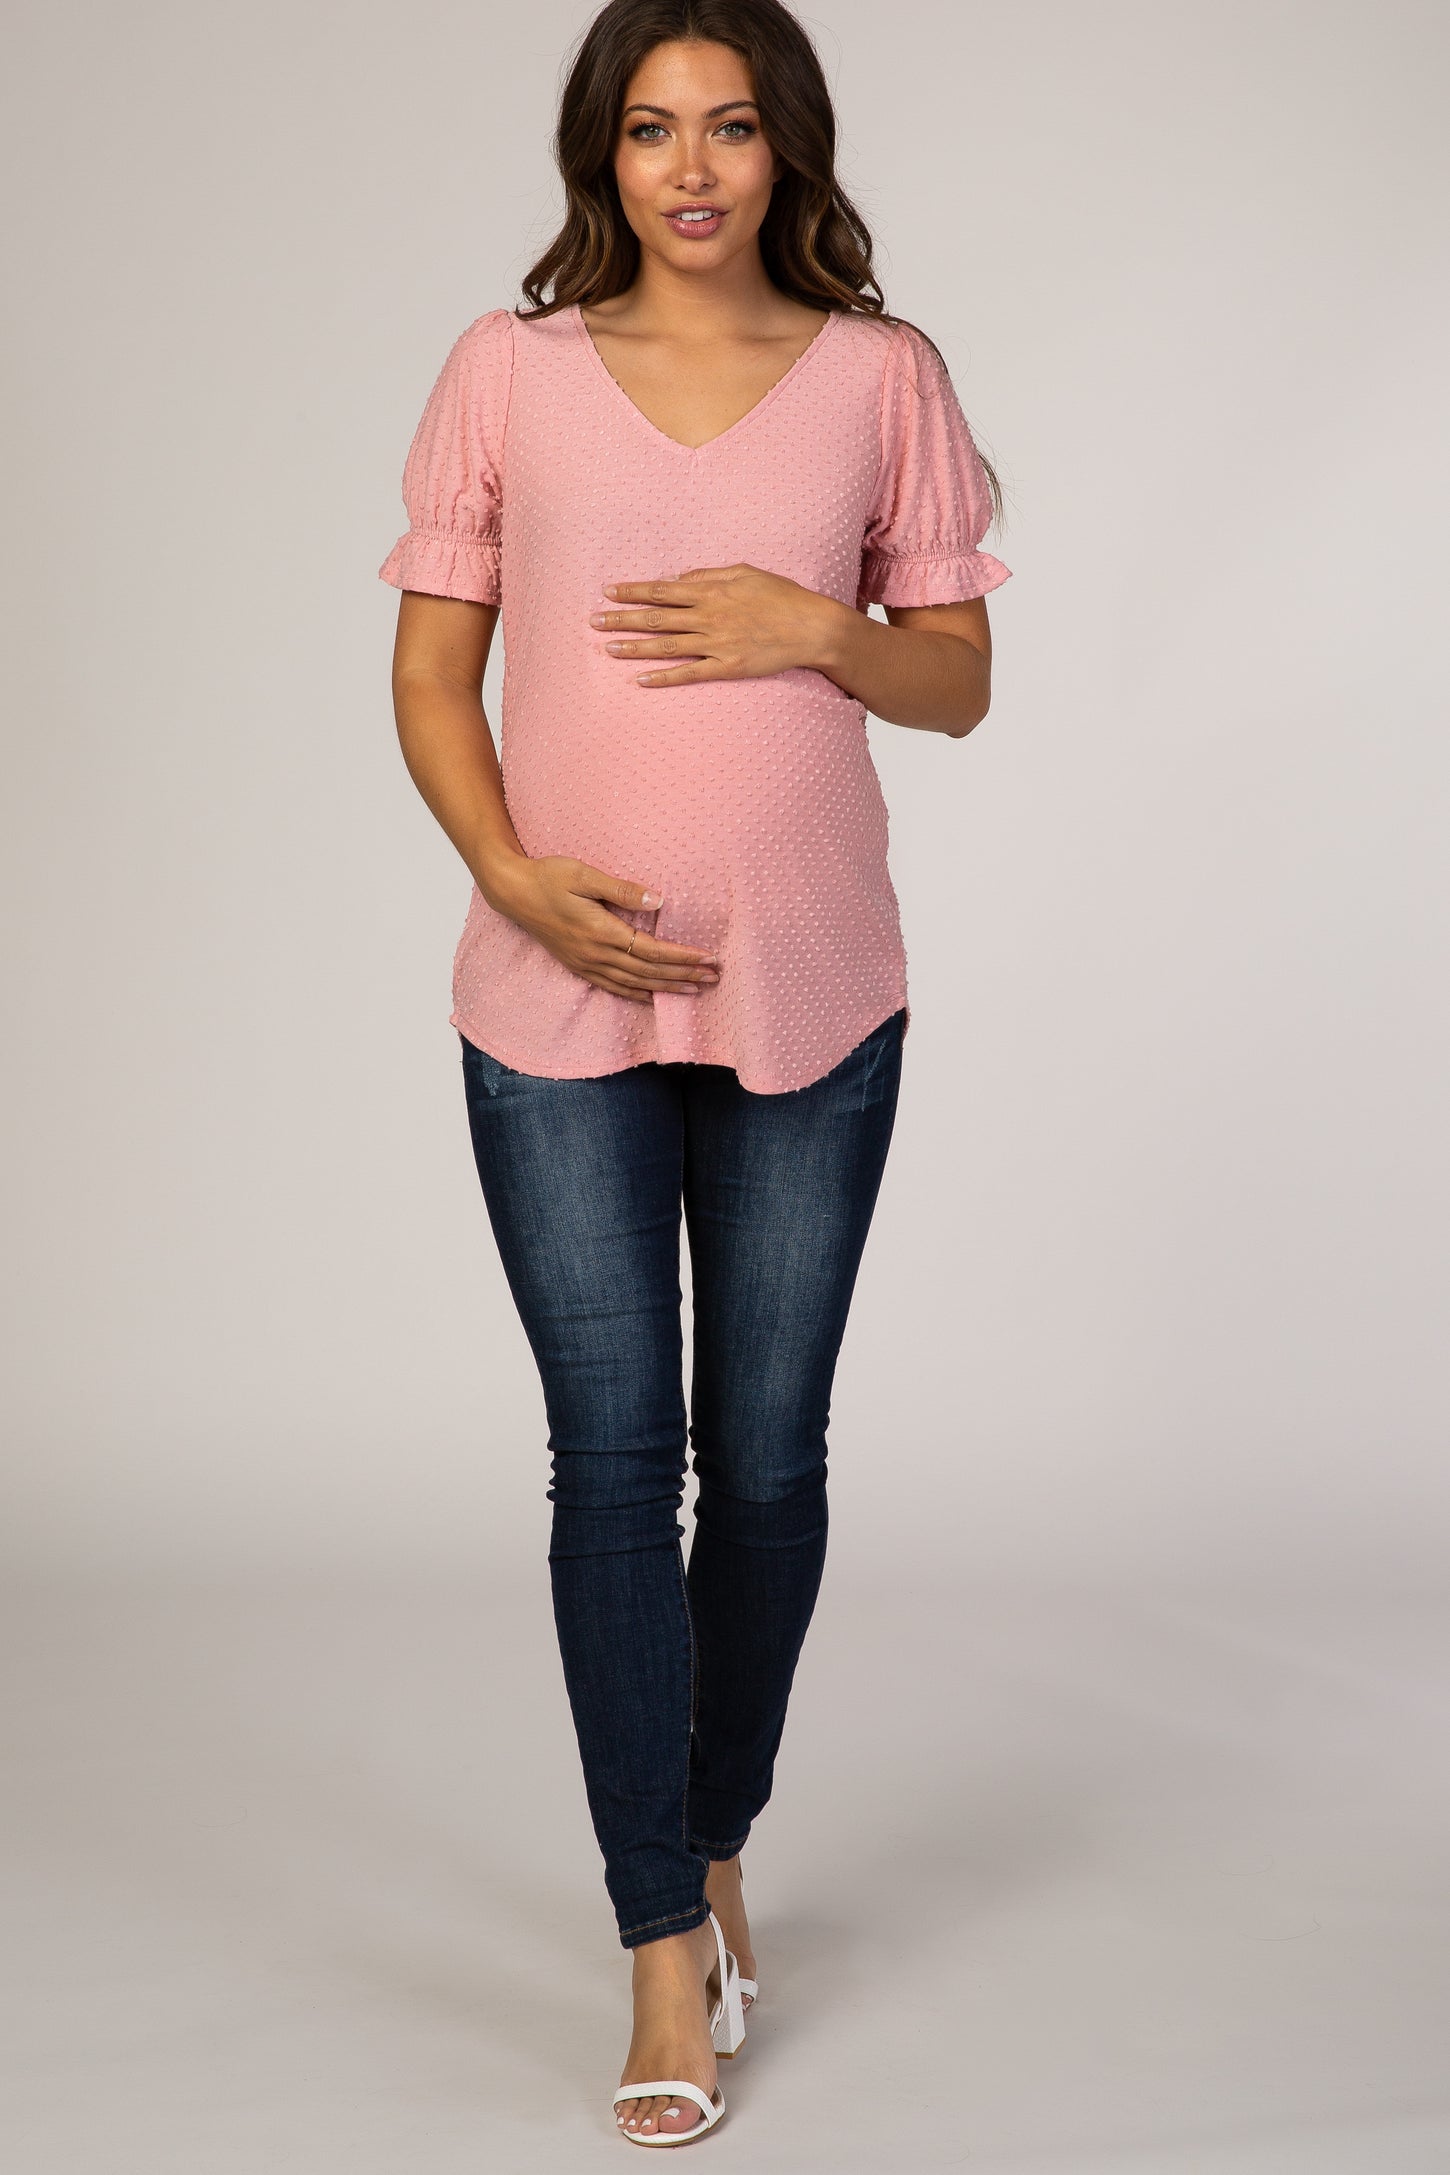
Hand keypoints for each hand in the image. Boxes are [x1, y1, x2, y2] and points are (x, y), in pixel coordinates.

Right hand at [486, 855, 718, 1003]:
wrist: (513, 893)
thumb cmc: (548, 877)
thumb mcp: (584, 874)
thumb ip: (622, 889)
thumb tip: (658, 900)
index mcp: (601, 932)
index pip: (652, 951)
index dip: (683, 957)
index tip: (709, 958)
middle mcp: (596, 954)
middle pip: (649, 972)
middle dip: (684, 976)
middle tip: (714, 978)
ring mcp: (586, 964)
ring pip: (635, 984)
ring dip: (666, 988)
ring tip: (695, 991)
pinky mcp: (579, 966)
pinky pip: (614, 987)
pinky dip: (637, 994)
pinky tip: (652, 996)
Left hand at [589, 563, 845, 686]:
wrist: (811, 627)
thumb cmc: (781, 596)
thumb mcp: (744, 572)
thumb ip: (708, 576)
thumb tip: (676, 580)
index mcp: (711, 591)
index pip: (662, 590)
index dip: (633, 591)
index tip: (608, 591)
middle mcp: (708, 616)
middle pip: (656, 617)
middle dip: (622, 619)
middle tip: (593, 621)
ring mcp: (716, 644)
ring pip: (666, 645)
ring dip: (634, 647)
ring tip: (608, 649)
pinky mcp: (726, 667)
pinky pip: (689, 674)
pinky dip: (663, 678)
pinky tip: (640, 681)